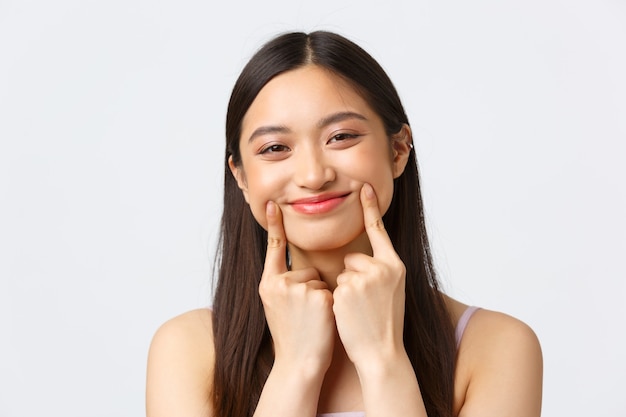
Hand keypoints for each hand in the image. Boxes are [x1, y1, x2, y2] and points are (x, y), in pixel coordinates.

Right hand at [259, 201, 334, 374]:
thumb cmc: (293, 336)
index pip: (274, 249)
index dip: (274, 225)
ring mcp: (298, 290)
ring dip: (322, 297)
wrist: (299, 364)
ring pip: (320, 281)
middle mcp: (279, 284)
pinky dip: (331, 304)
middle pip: (306, 270)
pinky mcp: (317, 297)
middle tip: (304, 316)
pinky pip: (332, 290)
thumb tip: (300, 268)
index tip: (272, 203)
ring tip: (312, 320)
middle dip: (311, 289)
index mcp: (268, 284)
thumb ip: (284, 284)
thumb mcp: (276, 307)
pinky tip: (322, 322)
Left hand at [333, 183, 406, 367]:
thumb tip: (357, 259)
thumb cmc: (384, 324)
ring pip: (342, 273)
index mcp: (395, 266)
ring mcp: (365, 278)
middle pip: (353, 258)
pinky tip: (350, 314)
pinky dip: (337, 300)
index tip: (365, 186)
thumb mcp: (391, 291)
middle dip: (352, 277)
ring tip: (358, 310)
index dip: (371, 208)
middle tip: (364, 302)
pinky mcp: (347, 289)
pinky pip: (334, 286)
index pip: (380, 232)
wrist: (382, 353)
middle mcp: (383, 268)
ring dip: (345, 290)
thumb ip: (379, 271)